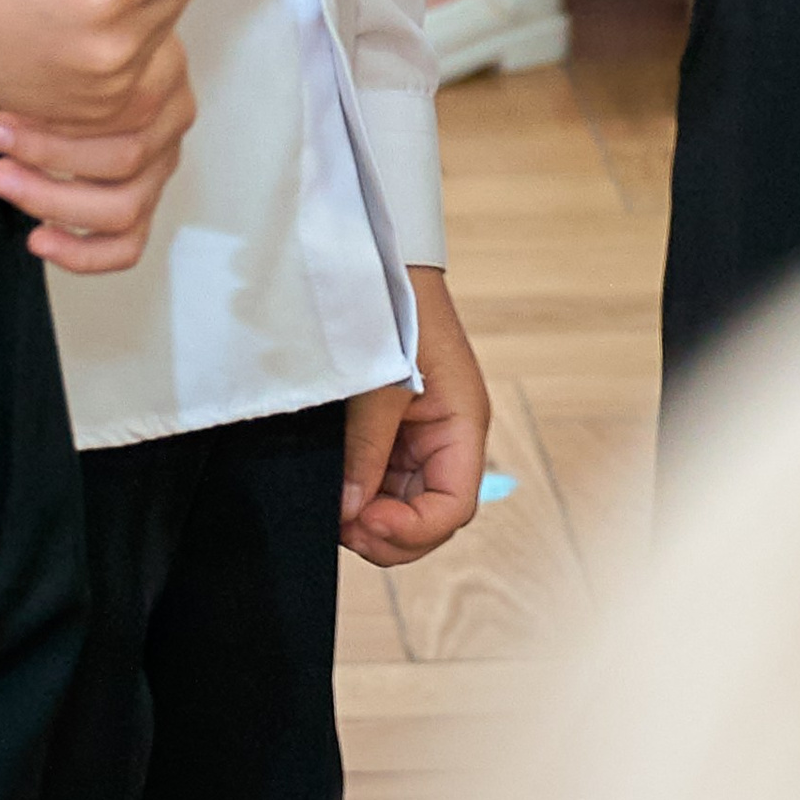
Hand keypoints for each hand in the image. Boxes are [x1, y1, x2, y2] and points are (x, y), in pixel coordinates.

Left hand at [0, 33, 197, 272]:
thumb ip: (53, 59)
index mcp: (165, 73)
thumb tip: (3, 72)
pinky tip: (39, 237)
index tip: (2, 112)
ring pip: (124, 207)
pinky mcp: (144, 202)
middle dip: (47, 152)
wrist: (99, 57)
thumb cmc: (79, 51)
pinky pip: (127, 245)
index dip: (58, 118)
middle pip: (125, 158)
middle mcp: (172, 122)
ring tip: (4, 179)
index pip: (126, 107)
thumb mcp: (72, 36)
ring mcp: (160, 166)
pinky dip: (82, 252)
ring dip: (53, 198)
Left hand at [341, 266, 488, 564]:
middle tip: (343, 524)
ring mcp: (424, 438)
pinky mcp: (399, 433)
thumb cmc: (395, 311)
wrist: (382, 265)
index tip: (364, 521)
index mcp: (463, 425)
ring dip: (373, 519)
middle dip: (390, 534)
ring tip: (336, 509)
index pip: (453, 507)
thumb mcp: (380, 384)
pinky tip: (338, 490)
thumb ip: (367, 451)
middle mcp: (449, 439)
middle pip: (432, 517)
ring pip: (407, 507)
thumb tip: (351, 510)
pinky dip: (364, 496)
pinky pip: (387, 482)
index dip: (413, 530)